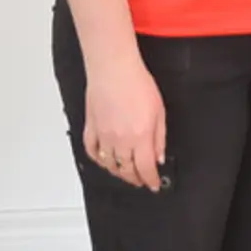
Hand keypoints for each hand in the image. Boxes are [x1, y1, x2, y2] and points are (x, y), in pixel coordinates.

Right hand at [82, 55, 167, 191]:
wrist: (113, 67)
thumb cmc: (136, 82)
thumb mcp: (159, 110)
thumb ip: (159, 137)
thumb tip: (159, 156)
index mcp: (140, 137)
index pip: (145, 169)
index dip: (150, 180)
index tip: (153, 184)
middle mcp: (120, 140)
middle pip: (127, 170)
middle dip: (136, 179)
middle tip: (141, 180)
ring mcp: (103, 136)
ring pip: (109, 164)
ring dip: (119, 172)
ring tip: (125, 172)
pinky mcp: (91, 127)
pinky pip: (92, 151)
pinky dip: (98, 159)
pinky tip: (104, 159)